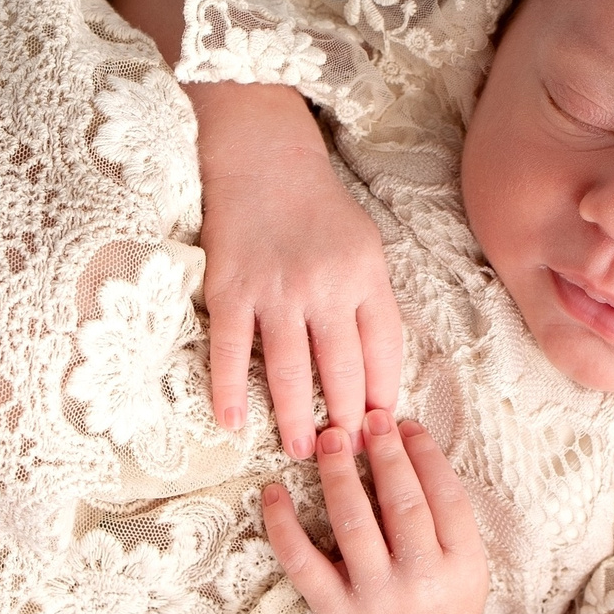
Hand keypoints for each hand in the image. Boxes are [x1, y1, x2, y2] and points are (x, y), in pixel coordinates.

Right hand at [195, 86, 404, 457]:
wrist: (263, 158)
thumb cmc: (318, 207)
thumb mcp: (365, 247)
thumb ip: (370, 301)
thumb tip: (376, 368)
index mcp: (365, 277)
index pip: (384, 350)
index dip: (384, 394)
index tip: (381, 427)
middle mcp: (326, 287)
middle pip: (342, 370)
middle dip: (346, 419)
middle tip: (344, 455)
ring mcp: (277, 291)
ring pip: (291, 371)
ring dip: (296, 418)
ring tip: (300, 450)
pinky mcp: (232, 291)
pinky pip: (233, 351)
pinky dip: (229, 391)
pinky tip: (231, 421)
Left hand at [260, 412, 488, 613]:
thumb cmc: (444, 612)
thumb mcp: (465, 569)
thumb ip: (443, 519)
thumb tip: (403, 448)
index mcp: (464, 566)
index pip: (445, 496)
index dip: (424, 454)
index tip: (405, 423)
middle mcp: (422, 581)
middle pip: (401, 503)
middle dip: (383, 453)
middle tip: (367, 418)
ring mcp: (377, 599)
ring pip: (353, 523)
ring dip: (338, 473)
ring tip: (329, 438)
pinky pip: (304, 562)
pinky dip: (283, 525)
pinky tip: (273, 492)